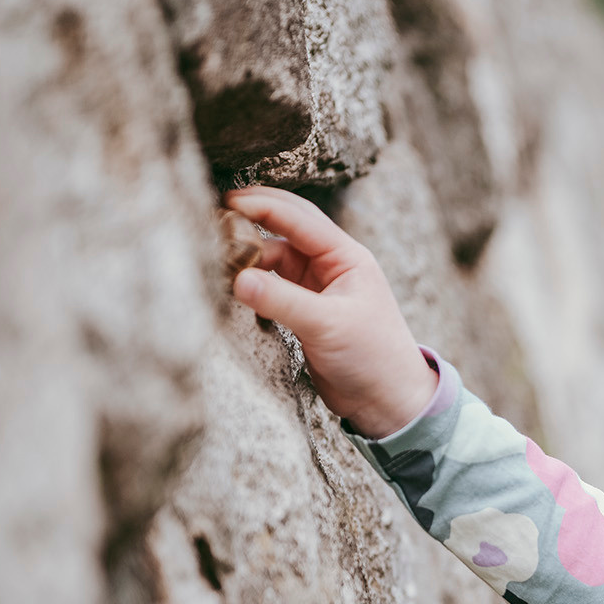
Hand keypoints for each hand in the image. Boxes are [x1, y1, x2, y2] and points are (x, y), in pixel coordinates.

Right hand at [223, 186, 438, 438]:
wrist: (388, 402)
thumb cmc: (373, 358)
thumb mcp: (326, 325)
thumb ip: (281, 301)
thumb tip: (237, 279)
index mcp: (346, 257)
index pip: (299, 219)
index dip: (262, 206)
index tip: (227, 202)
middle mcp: (332, 266)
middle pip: (285, 230)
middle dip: (253, 219)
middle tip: (215, 216)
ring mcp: (318, 288)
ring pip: (275, 260)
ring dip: (249, 258)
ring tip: (216, 259)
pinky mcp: (306, 312)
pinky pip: (273, 287)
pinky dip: (253, 284)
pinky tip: (232, 286)